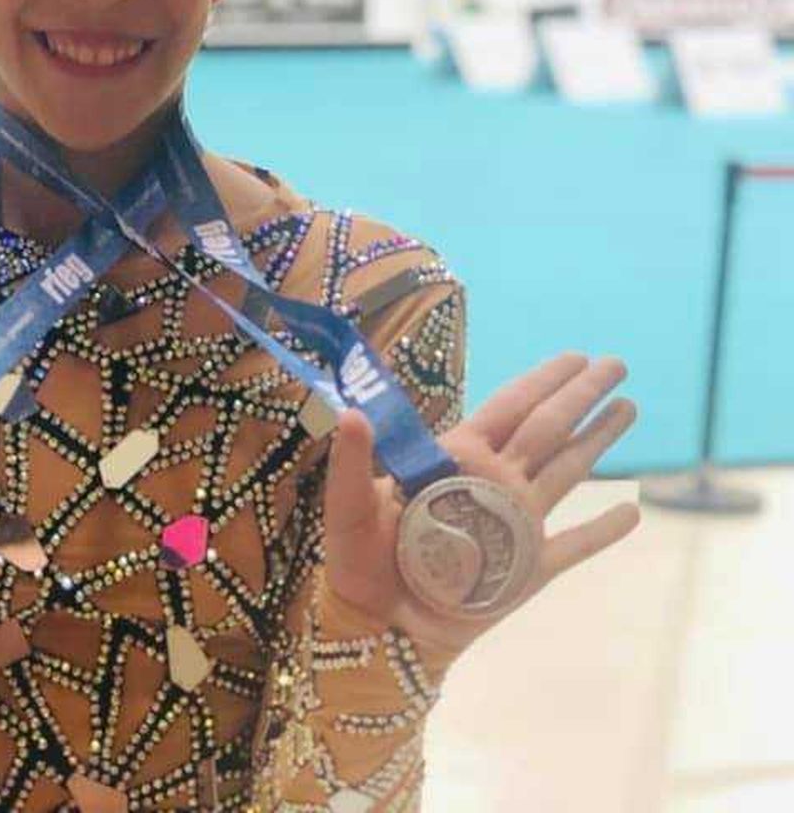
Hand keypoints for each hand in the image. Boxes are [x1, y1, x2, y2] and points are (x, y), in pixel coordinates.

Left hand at [322, 353, 640, 659]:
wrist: (376, 625)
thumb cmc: (358, 560)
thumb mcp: (349, 504)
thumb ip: (352, 459)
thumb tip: (352, 411)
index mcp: (456, 460)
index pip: (508, 408)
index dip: (542, 381)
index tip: (575, 357)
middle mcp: (493, 483)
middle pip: (547, 428)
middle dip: (580, 395)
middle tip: (617, 364)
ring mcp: (514, 525)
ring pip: (567, 472)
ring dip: (598, 441)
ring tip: (627, 408)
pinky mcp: (526, 571)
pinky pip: (574, 547)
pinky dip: (603, 531)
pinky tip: (634, 513)